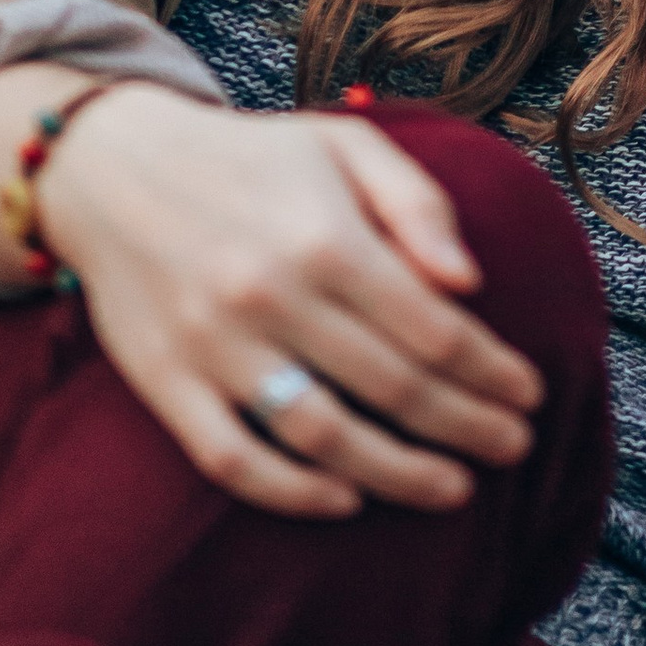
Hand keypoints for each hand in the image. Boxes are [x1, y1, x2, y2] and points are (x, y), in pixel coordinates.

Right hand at [0, 71, 542, 521]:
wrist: (115, 170)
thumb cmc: (254, 157)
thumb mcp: (345, 146)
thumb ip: (417, 205)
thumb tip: (471, 282)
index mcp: (325, 235)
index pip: (430, 327)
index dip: (489, 369)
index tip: (530, 394)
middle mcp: (271, 296)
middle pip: (390, 386)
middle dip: (465, 424)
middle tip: (516, 448)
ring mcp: (214, 348)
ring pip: (320, 435)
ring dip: (396, 474)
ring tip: (453, 489)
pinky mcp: (168, 385)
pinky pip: (232, 459)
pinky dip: (291, 492)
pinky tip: (345, 499)